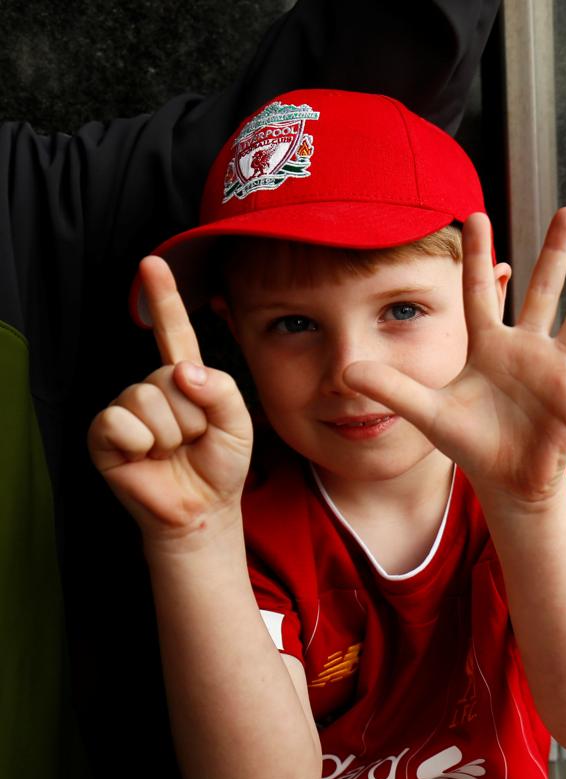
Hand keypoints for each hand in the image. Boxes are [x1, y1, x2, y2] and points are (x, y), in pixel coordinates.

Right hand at [88, 257, 252, 536]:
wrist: (202, 508)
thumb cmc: (219, 464)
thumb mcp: (238, 423)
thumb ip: (222, 390)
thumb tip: (183, 370)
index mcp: (186, 377)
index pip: (173, 331)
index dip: (162, 296)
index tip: (154, 261)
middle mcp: (153, 386)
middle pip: (171, 375)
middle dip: (193, 415)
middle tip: (193, 441)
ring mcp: (127, 408)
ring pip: (149, 399)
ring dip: (171, 432)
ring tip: (173, 451)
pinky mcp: (105, 433)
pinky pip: (123, 422)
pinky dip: (143, 444)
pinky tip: (147, 458)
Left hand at [344, 208, 565, 506]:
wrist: (506, 481)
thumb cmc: (472, 442)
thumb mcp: (428, 412)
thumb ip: (394, 387)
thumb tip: (345, 370)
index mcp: (489, 346)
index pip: (480, 292)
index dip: (476, 255)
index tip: (474, 212)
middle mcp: (527, 350)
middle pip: (544, 291)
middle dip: (556, 252)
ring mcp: (557, 372)